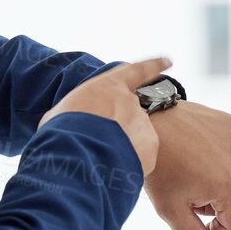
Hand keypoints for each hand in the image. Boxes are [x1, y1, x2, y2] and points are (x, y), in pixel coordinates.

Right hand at [38, 56, 169, 176]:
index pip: (136, 71)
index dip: (153, 66)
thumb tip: (80, 124)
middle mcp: (131, 103)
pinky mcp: (150, 149)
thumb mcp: (62, 113)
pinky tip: (109, 168)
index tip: (168, 61)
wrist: (77, 155)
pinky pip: (139, 157)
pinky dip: (128, 163)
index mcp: (110, 87)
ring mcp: (143, 125)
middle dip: (116, 129)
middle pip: (128, 115)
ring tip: (97, 158)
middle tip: (96, 143)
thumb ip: (79, 112)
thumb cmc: (63, 131)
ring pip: (133, 138)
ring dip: (120, 147)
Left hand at [144, 100, 230, 229]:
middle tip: (190, 196)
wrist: (146, 121)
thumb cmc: (156, 164)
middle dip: (218, 205)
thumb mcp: (170, 209)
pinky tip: (199, 155)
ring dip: (222, 182)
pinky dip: (223, 159)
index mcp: (227, 185)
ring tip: (192, 174)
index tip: (198, 223)